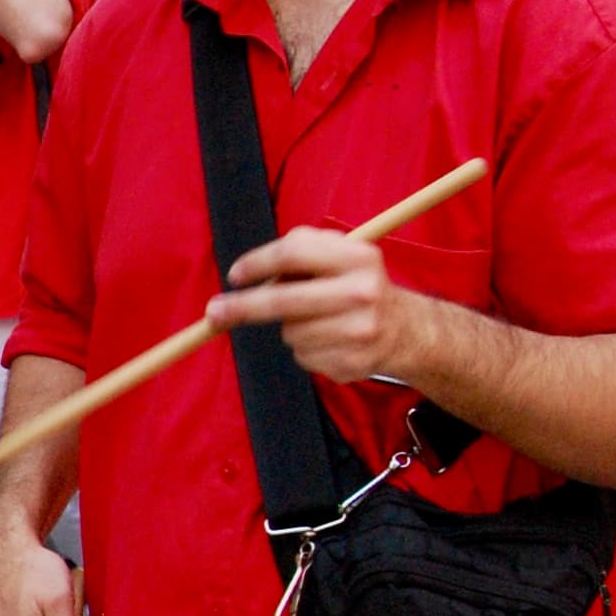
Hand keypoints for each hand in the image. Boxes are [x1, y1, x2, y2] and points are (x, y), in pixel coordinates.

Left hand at [213, 228, 439, 384]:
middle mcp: (363, 292)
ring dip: (289, 327)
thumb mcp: (338, 256)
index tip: (234, 275)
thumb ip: (299, 252)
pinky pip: (302, 356)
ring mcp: (360, 331)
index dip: (257, 263)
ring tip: (317, 319)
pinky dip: (305, 349)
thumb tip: (242, 277)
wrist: (403, 329)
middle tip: (213, 313)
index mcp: (359, 257)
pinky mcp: (352, 363)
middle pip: (283, 300)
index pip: (294, 253)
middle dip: (241, 307)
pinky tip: (329, 339)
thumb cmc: (353, 284)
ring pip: (289, 332)